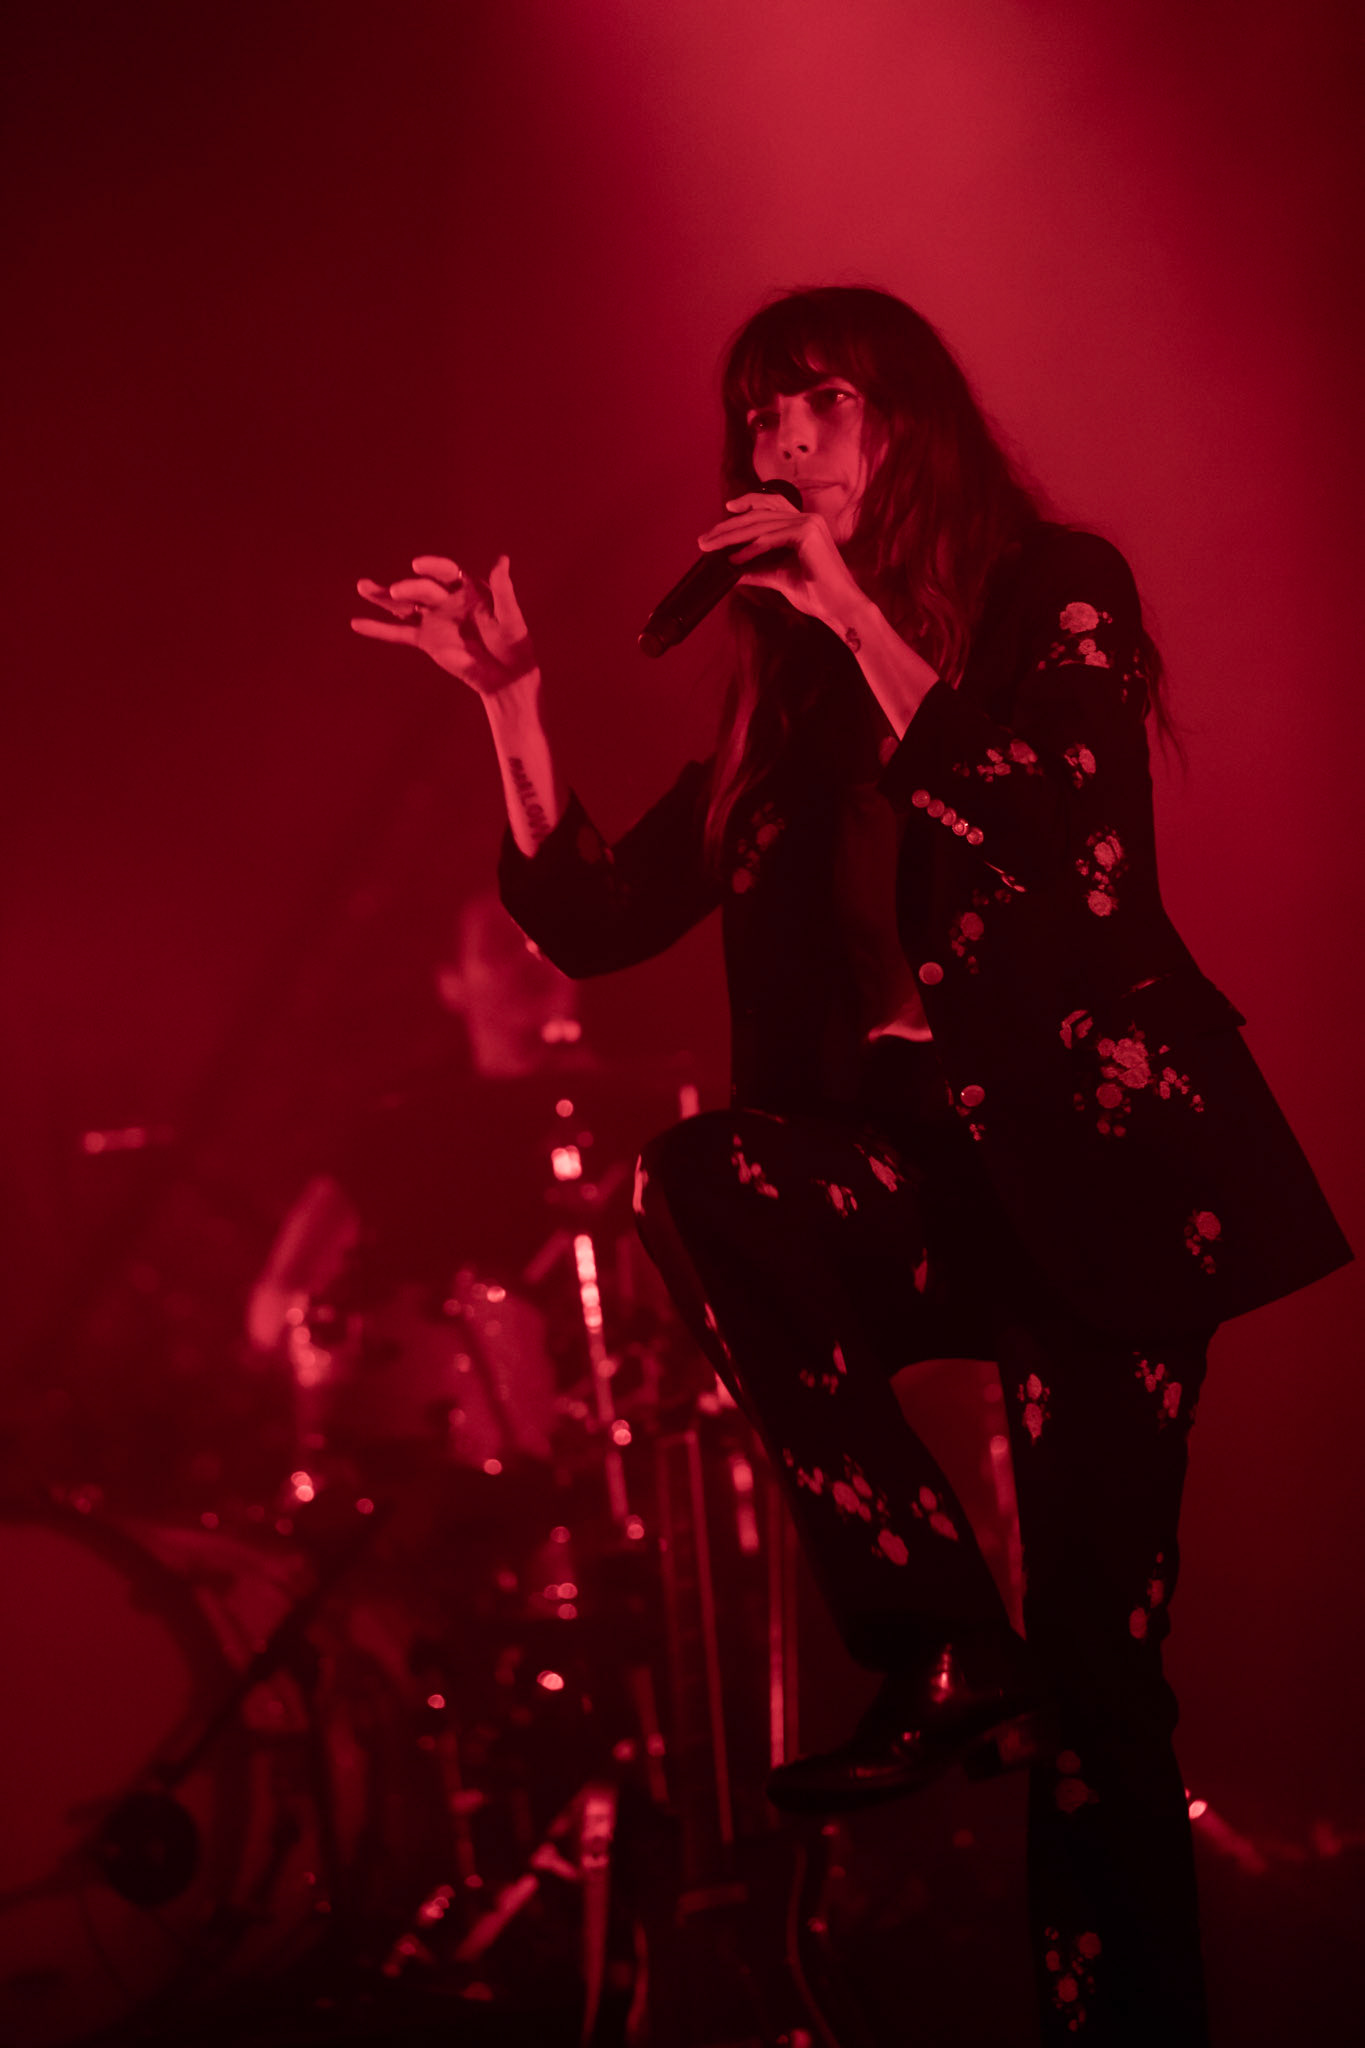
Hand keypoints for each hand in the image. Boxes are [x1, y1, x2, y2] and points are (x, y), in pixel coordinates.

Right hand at [350, 553, 536, 695]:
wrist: (507, 675)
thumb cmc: (514, 643)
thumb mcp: (510, 617)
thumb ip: (503, 590)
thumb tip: (502, 559)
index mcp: (468, 588)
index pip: (446, 572)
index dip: (432, 566)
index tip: (418, 565)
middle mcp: (447, 599)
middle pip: (422, 589)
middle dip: (408, 589)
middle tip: (395, 592)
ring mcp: (434, 619)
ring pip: (404, 605)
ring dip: (383, 597)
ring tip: (362, 586)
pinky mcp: (425, 640)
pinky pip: (399, 633)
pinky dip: (378, 629)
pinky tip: (357, 623)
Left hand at [697, 494, 868, 630]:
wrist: (840, 608)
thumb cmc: (817, 593)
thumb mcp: (780, 577)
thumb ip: (758, 570)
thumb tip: (733, 570)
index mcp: (804, 524)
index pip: (771, 505)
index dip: (747, 503)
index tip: (726, 510)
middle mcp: (807, 518)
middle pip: (759, 515)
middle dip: (728, 527)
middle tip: (704, 540)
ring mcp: (809, 524)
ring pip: (760, 525)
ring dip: (731, 537)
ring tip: (711, 548)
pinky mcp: (807, 534)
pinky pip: (770, 538)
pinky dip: (750, 549)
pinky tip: (734, 558)